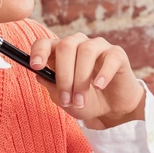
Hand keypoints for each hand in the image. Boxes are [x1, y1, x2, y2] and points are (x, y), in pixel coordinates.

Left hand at [28, 31, 145, 128]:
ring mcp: (98, 46)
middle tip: (67, 100)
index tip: (36, 67)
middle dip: (64, 76)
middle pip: (66, 46)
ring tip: (81, 101)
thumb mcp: (65, 100)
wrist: (112, 109)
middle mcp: (78, 44)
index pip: (45, 43)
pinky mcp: (117, 54)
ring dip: (81, 79)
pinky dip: (103, 73)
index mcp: (60, 53)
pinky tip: (99, 86)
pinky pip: (110, 57)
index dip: (39, 52)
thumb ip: (52, 87)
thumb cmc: (86, 101)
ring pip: (86, 51)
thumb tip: (40, 75)